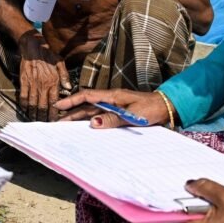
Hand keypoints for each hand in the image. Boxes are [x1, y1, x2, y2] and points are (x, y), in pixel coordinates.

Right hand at [17, 31, 71, 120]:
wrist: (32, 46)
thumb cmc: (48, 53)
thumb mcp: (60, 62)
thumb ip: (65, 75)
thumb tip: (68, 87)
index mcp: (53, 81)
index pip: (54, 102)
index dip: (54, 113)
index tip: (54, 120)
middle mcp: (43, 84)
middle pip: (43, 105)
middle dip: (43, 117)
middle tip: (44, 124)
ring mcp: (32, 84)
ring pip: (33, 103)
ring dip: (34, 113)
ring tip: (35, 120)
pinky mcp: (23, 81)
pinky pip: (23, 96)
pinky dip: (24, 105)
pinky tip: (25, 110)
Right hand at [54, 88, 171, 127]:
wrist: (166, 108)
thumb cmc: (151, 108)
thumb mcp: (131, 115)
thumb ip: (112, 119)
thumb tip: (92, 123)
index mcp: (113, 96)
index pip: (87, 96)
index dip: (72, 101)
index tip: (59, 106)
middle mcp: (111, 100)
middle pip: (87, 106)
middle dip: (72, 112)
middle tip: (58, 122)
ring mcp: (115, 107)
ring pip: (93, 112)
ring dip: (80, 118)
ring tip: (67, 125)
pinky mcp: (120, 113)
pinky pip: (102, 117)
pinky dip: (92, 121)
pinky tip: (86, 128)